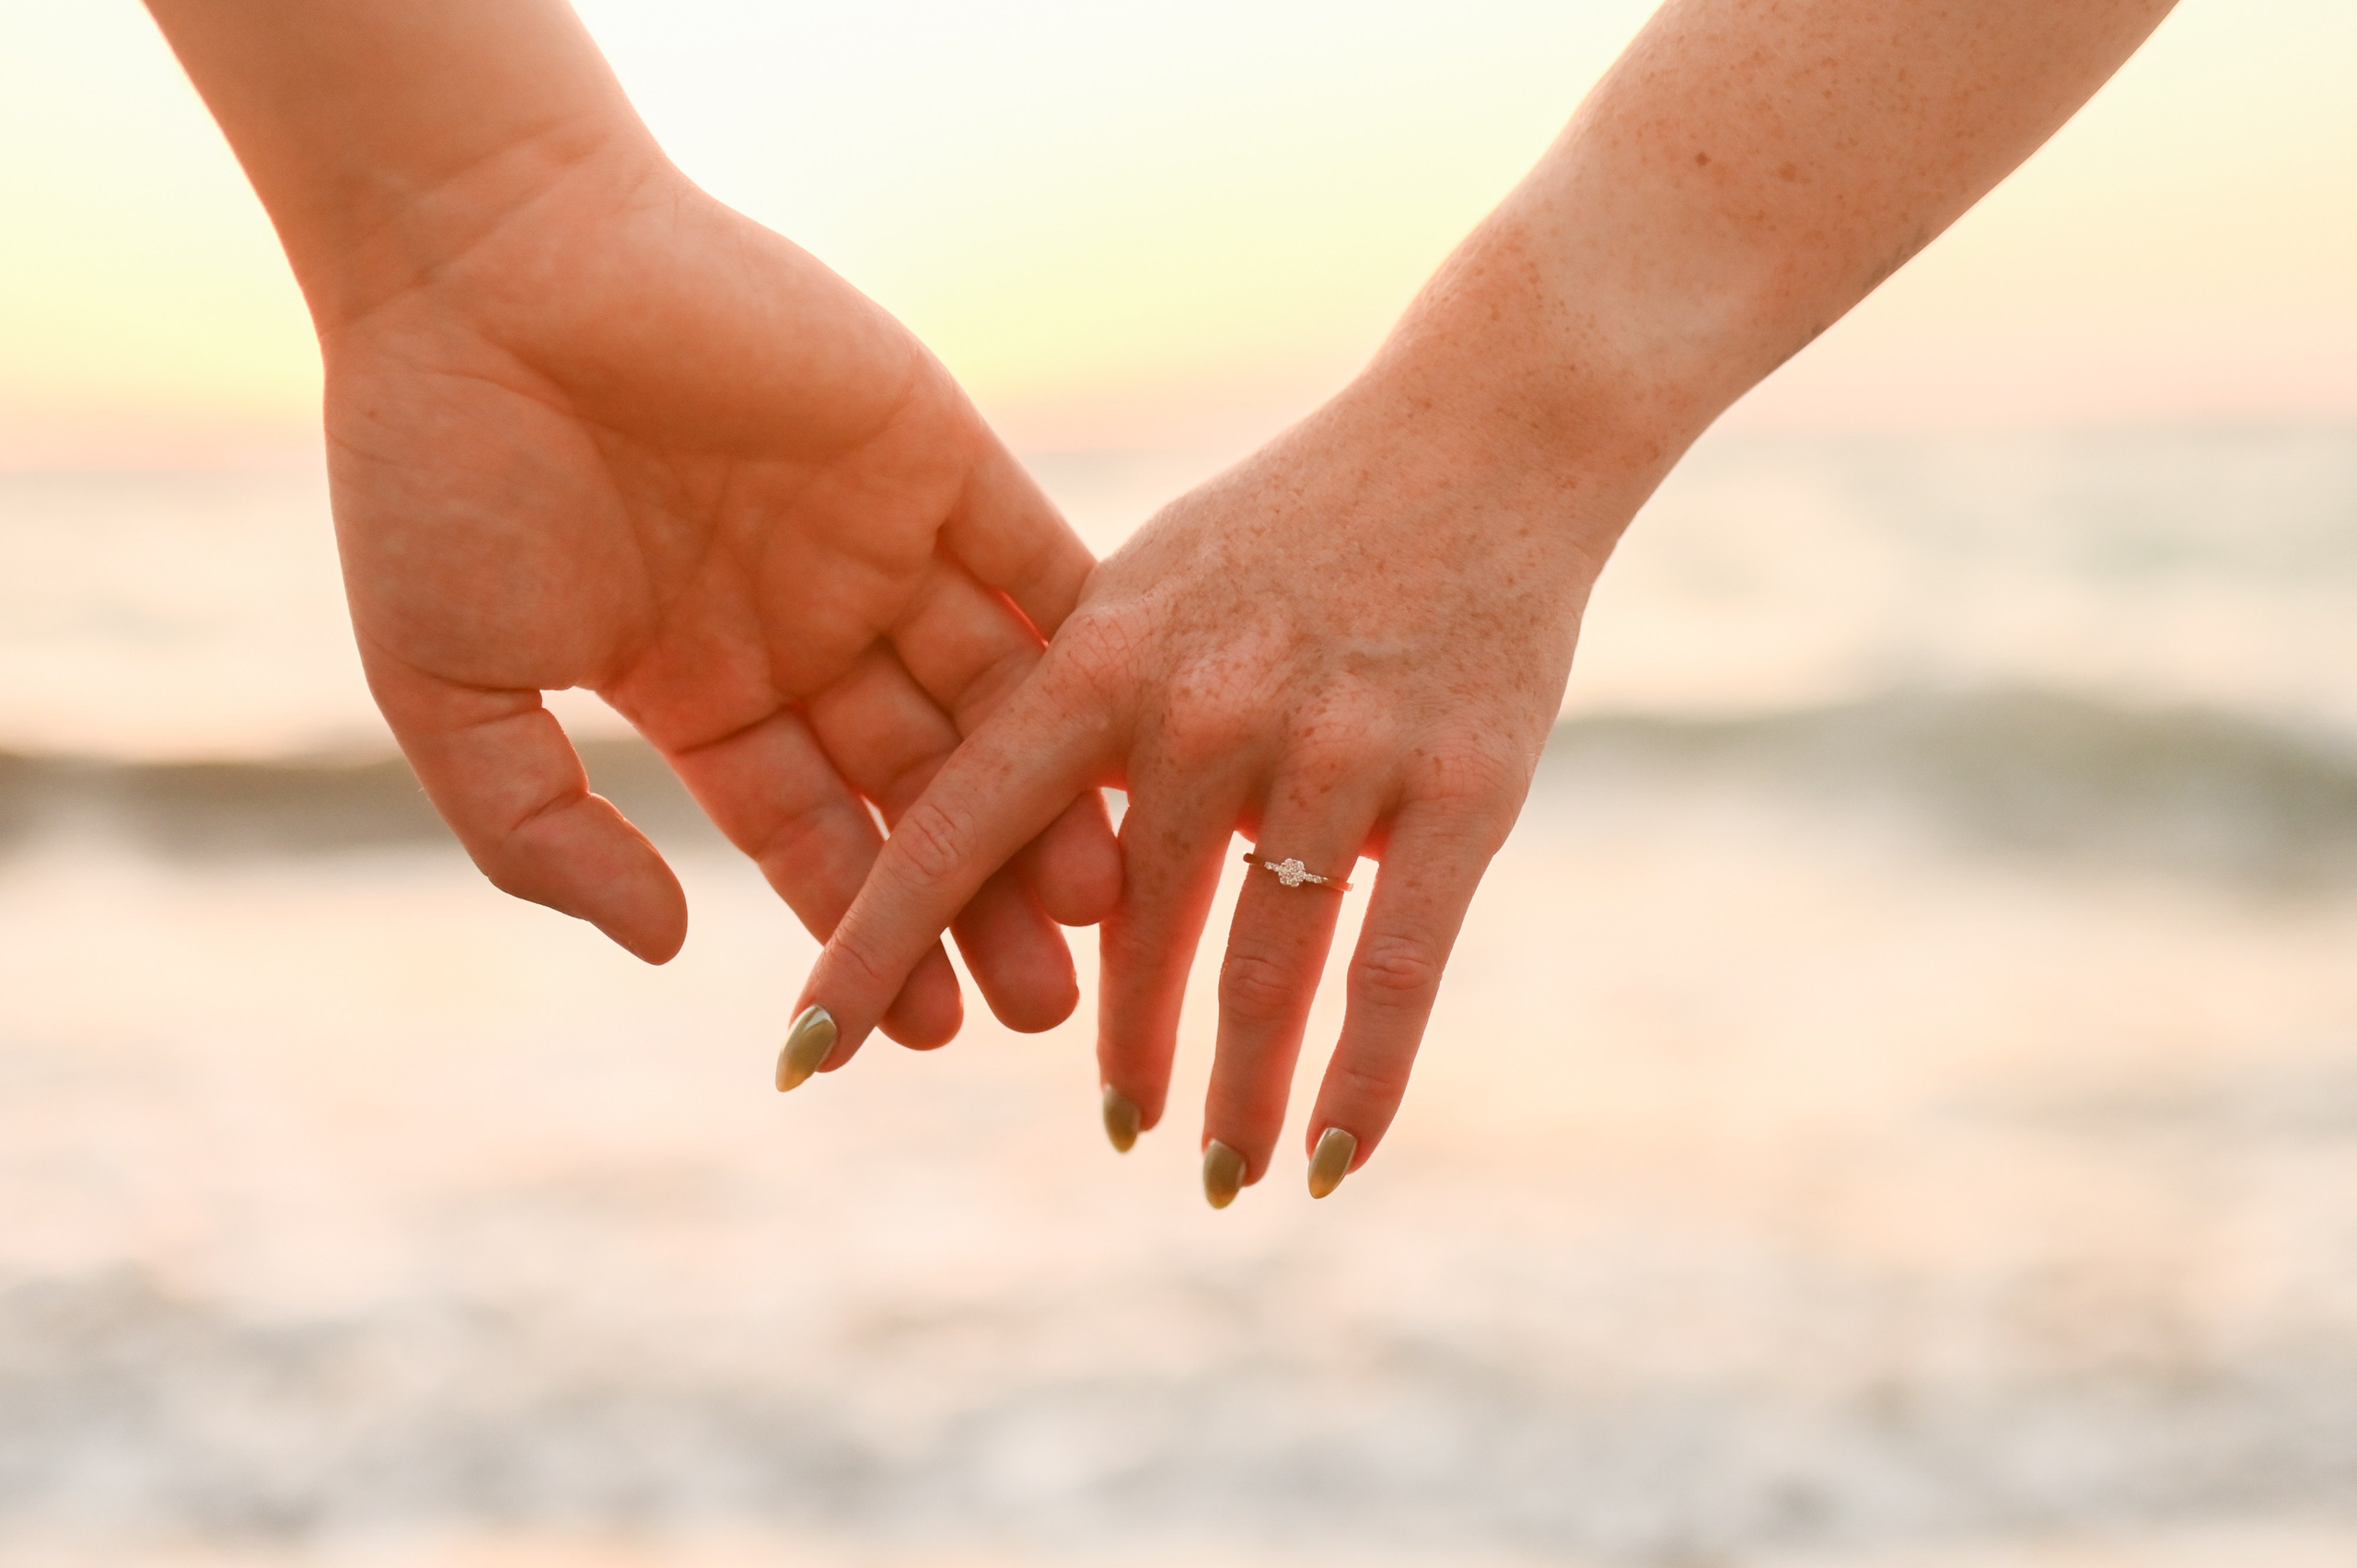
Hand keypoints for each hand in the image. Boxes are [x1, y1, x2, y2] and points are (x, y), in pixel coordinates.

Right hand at [326, 146, 1117, 1044]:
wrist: (485, 257)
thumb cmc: (436, 465)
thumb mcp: (445, 687)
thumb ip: (539, 832)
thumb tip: (663, 948)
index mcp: (701, 692)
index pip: (812, 839)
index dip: (872, 932)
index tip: (932, 1033)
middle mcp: (807, 631)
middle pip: (925, 791)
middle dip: (985, 899)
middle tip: (1050, 1006)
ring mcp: (880, 544)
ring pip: (997, 700)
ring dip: (1053, 801)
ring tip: (1107, 906)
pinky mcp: (943, 453)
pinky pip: (1040, 565)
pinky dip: (1091, 647)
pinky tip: (1136, 738)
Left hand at [792, 338, 1665, 1196]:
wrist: (1490, 433)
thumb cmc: (1300, 517)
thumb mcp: (1156, 582)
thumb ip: (1082, 711)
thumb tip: (1033, 865)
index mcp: (1104, 654)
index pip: (954, 828)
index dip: (873, 950)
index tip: (802, 1057)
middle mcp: (1206, 710)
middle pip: (1128, 931)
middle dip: (1114, 1051)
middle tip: (1109, 1130)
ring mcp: (1338, 752)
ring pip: (1261, 969)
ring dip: (1232, 1094)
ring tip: (1218, 1174)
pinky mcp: (1463, 788)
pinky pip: (1398, 969)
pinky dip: (1360, 1081)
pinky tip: (1330, 1162)